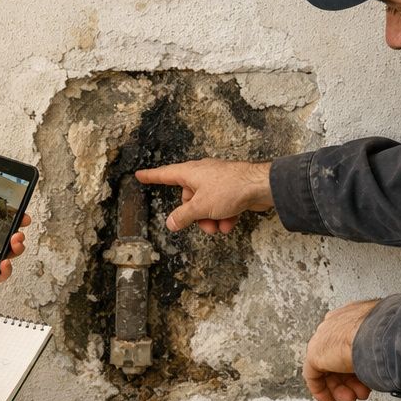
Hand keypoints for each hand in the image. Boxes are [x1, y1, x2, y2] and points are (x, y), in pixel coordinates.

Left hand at [0, 183, 30, 309]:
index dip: (6, 213)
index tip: (15, 205)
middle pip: (5, 236)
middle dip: (18, 227)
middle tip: (22, 221)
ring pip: (8, 254)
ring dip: (17, 246)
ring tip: (16, 240)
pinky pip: (1, 275)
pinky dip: (7, 270)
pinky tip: (3, 263)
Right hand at [136, 159, 272, 232]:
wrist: (261, 186)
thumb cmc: (230, 188)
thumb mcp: (201, 206)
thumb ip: (183, 216)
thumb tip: (171, 223)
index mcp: (190, 173)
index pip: (165, 174)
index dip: (151, 176)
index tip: (139, 175)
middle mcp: (203, 175)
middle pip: (189, 198)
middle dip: (195, 216)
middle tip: (204, 226)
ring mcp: (218, 182)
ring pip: (206, 205)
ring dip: (211, 220)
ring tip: (220, 227)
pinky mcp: (232, 190)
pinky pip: (221, 206)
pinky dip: (224, 216)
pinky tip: (230, 224)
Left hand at [303, 299, 379, 400]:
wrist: (380, 334)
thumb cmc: (389, 335)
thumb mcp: (385, 340)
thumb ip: (379, 348)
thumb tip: (387, 358)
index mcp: (353, 316)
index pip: (349, 345)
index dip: (356, 368)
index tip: (365, 381)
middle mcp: (336, 325)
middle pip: (338, 360)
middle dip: (350, 382)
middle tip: (360, 393)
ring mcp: (323, 338)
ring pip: (328, 370)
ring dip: (341, 389)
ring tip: (352, 398)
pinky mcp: (315, 353)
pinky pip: (313, 376)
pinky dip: (321, 391)